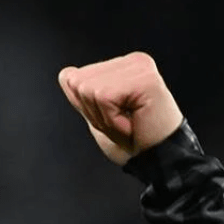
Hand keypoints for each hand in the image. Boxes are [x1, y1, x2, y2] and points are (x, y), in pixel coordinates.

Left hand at [58, 51, 183, 165]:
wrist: (157, 162)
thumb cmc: (133, 143)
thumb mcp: (98, 116)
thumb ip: (82, 95)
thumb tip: (66, 73)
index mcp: (121, 66)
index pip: (72, 78)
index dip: (85, 108)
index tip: (114, 119)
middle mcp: (132, 61)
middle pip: (77, 82)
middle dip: (93, 112)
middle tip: (122, 124)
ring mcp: (140, 67)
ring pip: (88, 89)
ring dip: (104, 118)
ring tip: (129, 124)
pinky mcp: (146, 79)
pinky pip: (104, 97)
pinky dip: (112, 120)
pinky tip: (133, 125)